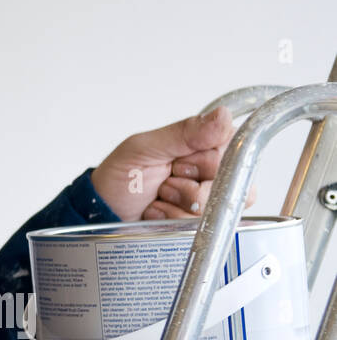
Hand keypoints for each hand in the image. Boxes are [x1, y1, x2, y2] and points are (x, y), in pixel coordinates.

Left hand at [90, 105, 256, 223]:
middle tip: (165, 177)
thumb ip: (184, 133)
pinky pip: (205, 223)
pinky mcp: (204, 221)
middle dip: (188, 182)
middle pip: (230, 177)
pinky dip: (175, 217)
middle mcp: (212, 168)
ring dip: (180, 202)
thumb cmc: (121, 176)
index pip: (234, 146)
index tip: (177, 162)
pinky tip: (159, 210)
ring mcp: (209, 196)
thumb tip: (222, 116)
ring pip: (219, 203)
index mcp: (201, 142)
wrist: (105, 211)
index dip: (205, 159)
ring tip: (159, 194)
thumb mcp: (144, 148)